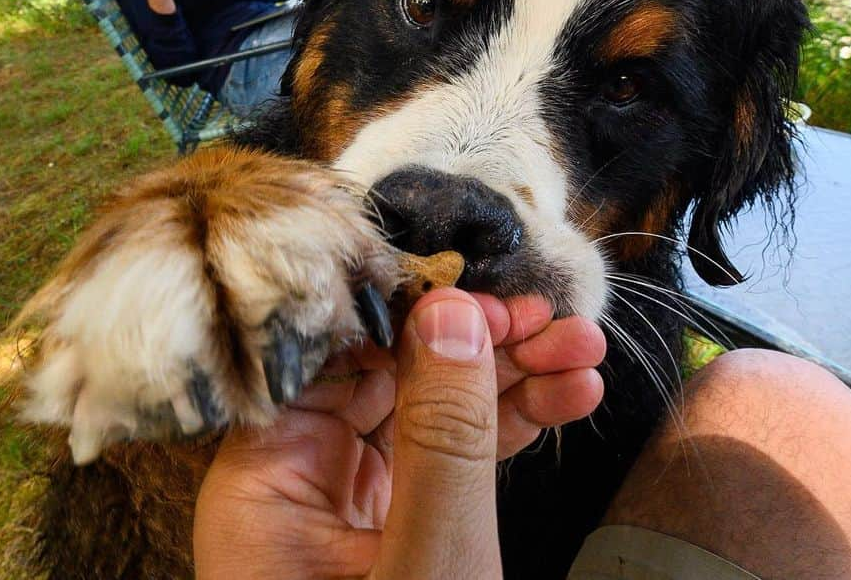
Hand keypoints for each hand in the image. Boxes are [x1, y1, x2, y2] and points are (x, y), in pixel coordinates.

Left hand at [192, 289, 604, 579]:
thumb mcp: (430, 568)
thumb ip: (440, 438)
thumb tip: (451, 312)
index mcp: (264, 482)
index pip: (333, 360)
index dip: (413, 318)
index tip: (492, 298)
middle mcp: (296, 486)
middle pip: (390, 378)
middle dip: (482, 346)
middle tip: (560, 320)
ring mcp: (349, 513)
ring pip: (429, 415)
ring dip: (509, 382)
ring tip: (586, 355)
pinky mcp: (397, 537)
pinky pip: (449, 464)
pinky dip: (507, 433)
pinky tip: (566, 401)